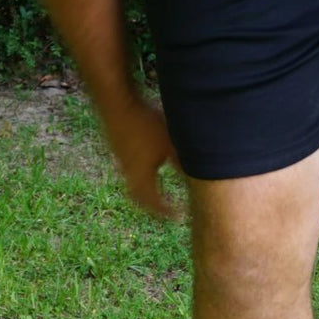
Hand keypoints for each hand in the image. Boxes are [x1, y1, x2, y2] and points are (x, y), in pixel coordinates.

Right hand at [103, 97, 180, 219]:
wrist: (116, 101)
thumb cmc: (145, 122)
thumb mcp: (172, 146)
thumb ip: (185, 164)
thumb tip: (202, 179)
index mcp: (142, 176)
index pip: (154, 203)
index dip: (165, 211)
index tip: (177, 217)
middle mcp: (128, 171)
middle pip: (139, 198)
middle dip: (153, 207)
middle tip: (164, 212)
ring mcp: (120, 158)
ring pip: (132, 183)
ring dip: (144, 192)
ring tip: (156, 194)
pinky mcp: (117, 146)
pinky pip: (129, 170)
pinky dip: (139, 177)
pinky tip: (147, 169)